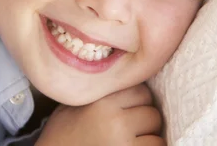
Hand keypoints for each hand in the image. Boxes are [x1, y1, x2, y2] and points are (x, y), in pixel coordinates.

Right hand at [36, 83, 164, 145]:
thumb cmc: (60, 137)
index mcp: (101, 102)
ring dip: (149, 138)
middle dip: (144, 120)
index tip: (129, 108)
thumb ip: (99, 92)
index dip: (137, 100)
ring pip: (156, 134)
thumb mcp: (73, 106)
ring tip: (132, 141)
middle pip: (151, 111)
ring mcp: (124, 144)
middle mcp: (115, 120)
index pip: (141, 90)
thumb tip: (123, 77)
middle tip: (131, 127)